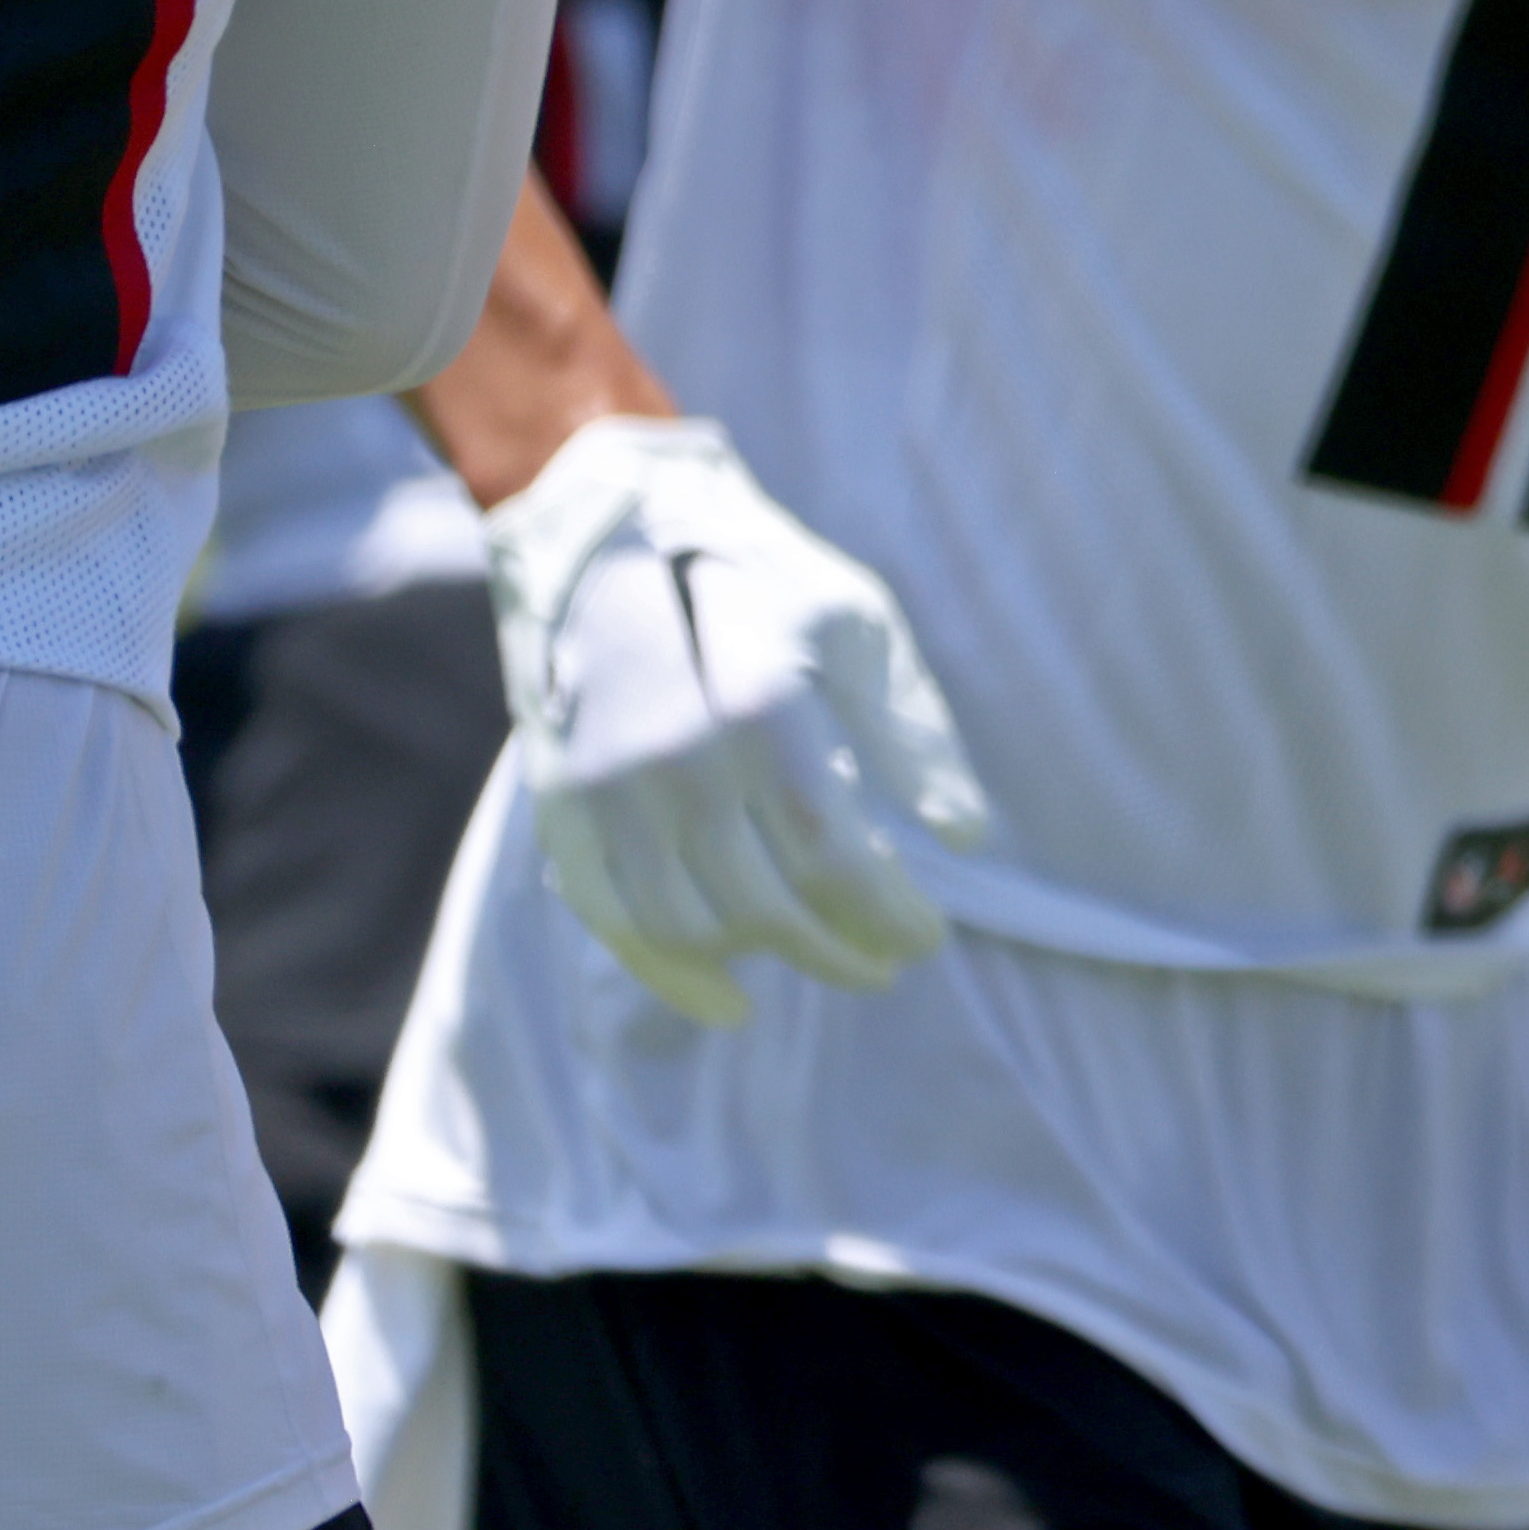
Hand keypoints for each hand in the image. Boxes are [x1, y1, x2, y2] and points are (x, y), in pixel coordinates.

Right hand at [478, 413, 992, 1027]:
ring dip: (771, 960)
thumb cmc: (761, 577)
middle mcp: (669, 753)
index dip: (885, 912)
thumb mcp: (858, 622)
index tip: (931, 937)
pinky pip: (610, 919)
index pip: (829, 849)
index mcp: (758, 700)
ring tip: (835, 960)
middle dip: (842, 946)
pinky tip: (732, 1001)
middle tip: (895, 957)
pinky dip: (671, 975)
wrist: (612, 528)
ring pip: (690, 923)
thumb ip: (911, 732)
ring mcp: (603, 787)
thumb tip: (967, 838)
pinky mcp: (561, 806)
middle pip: (764, 899)